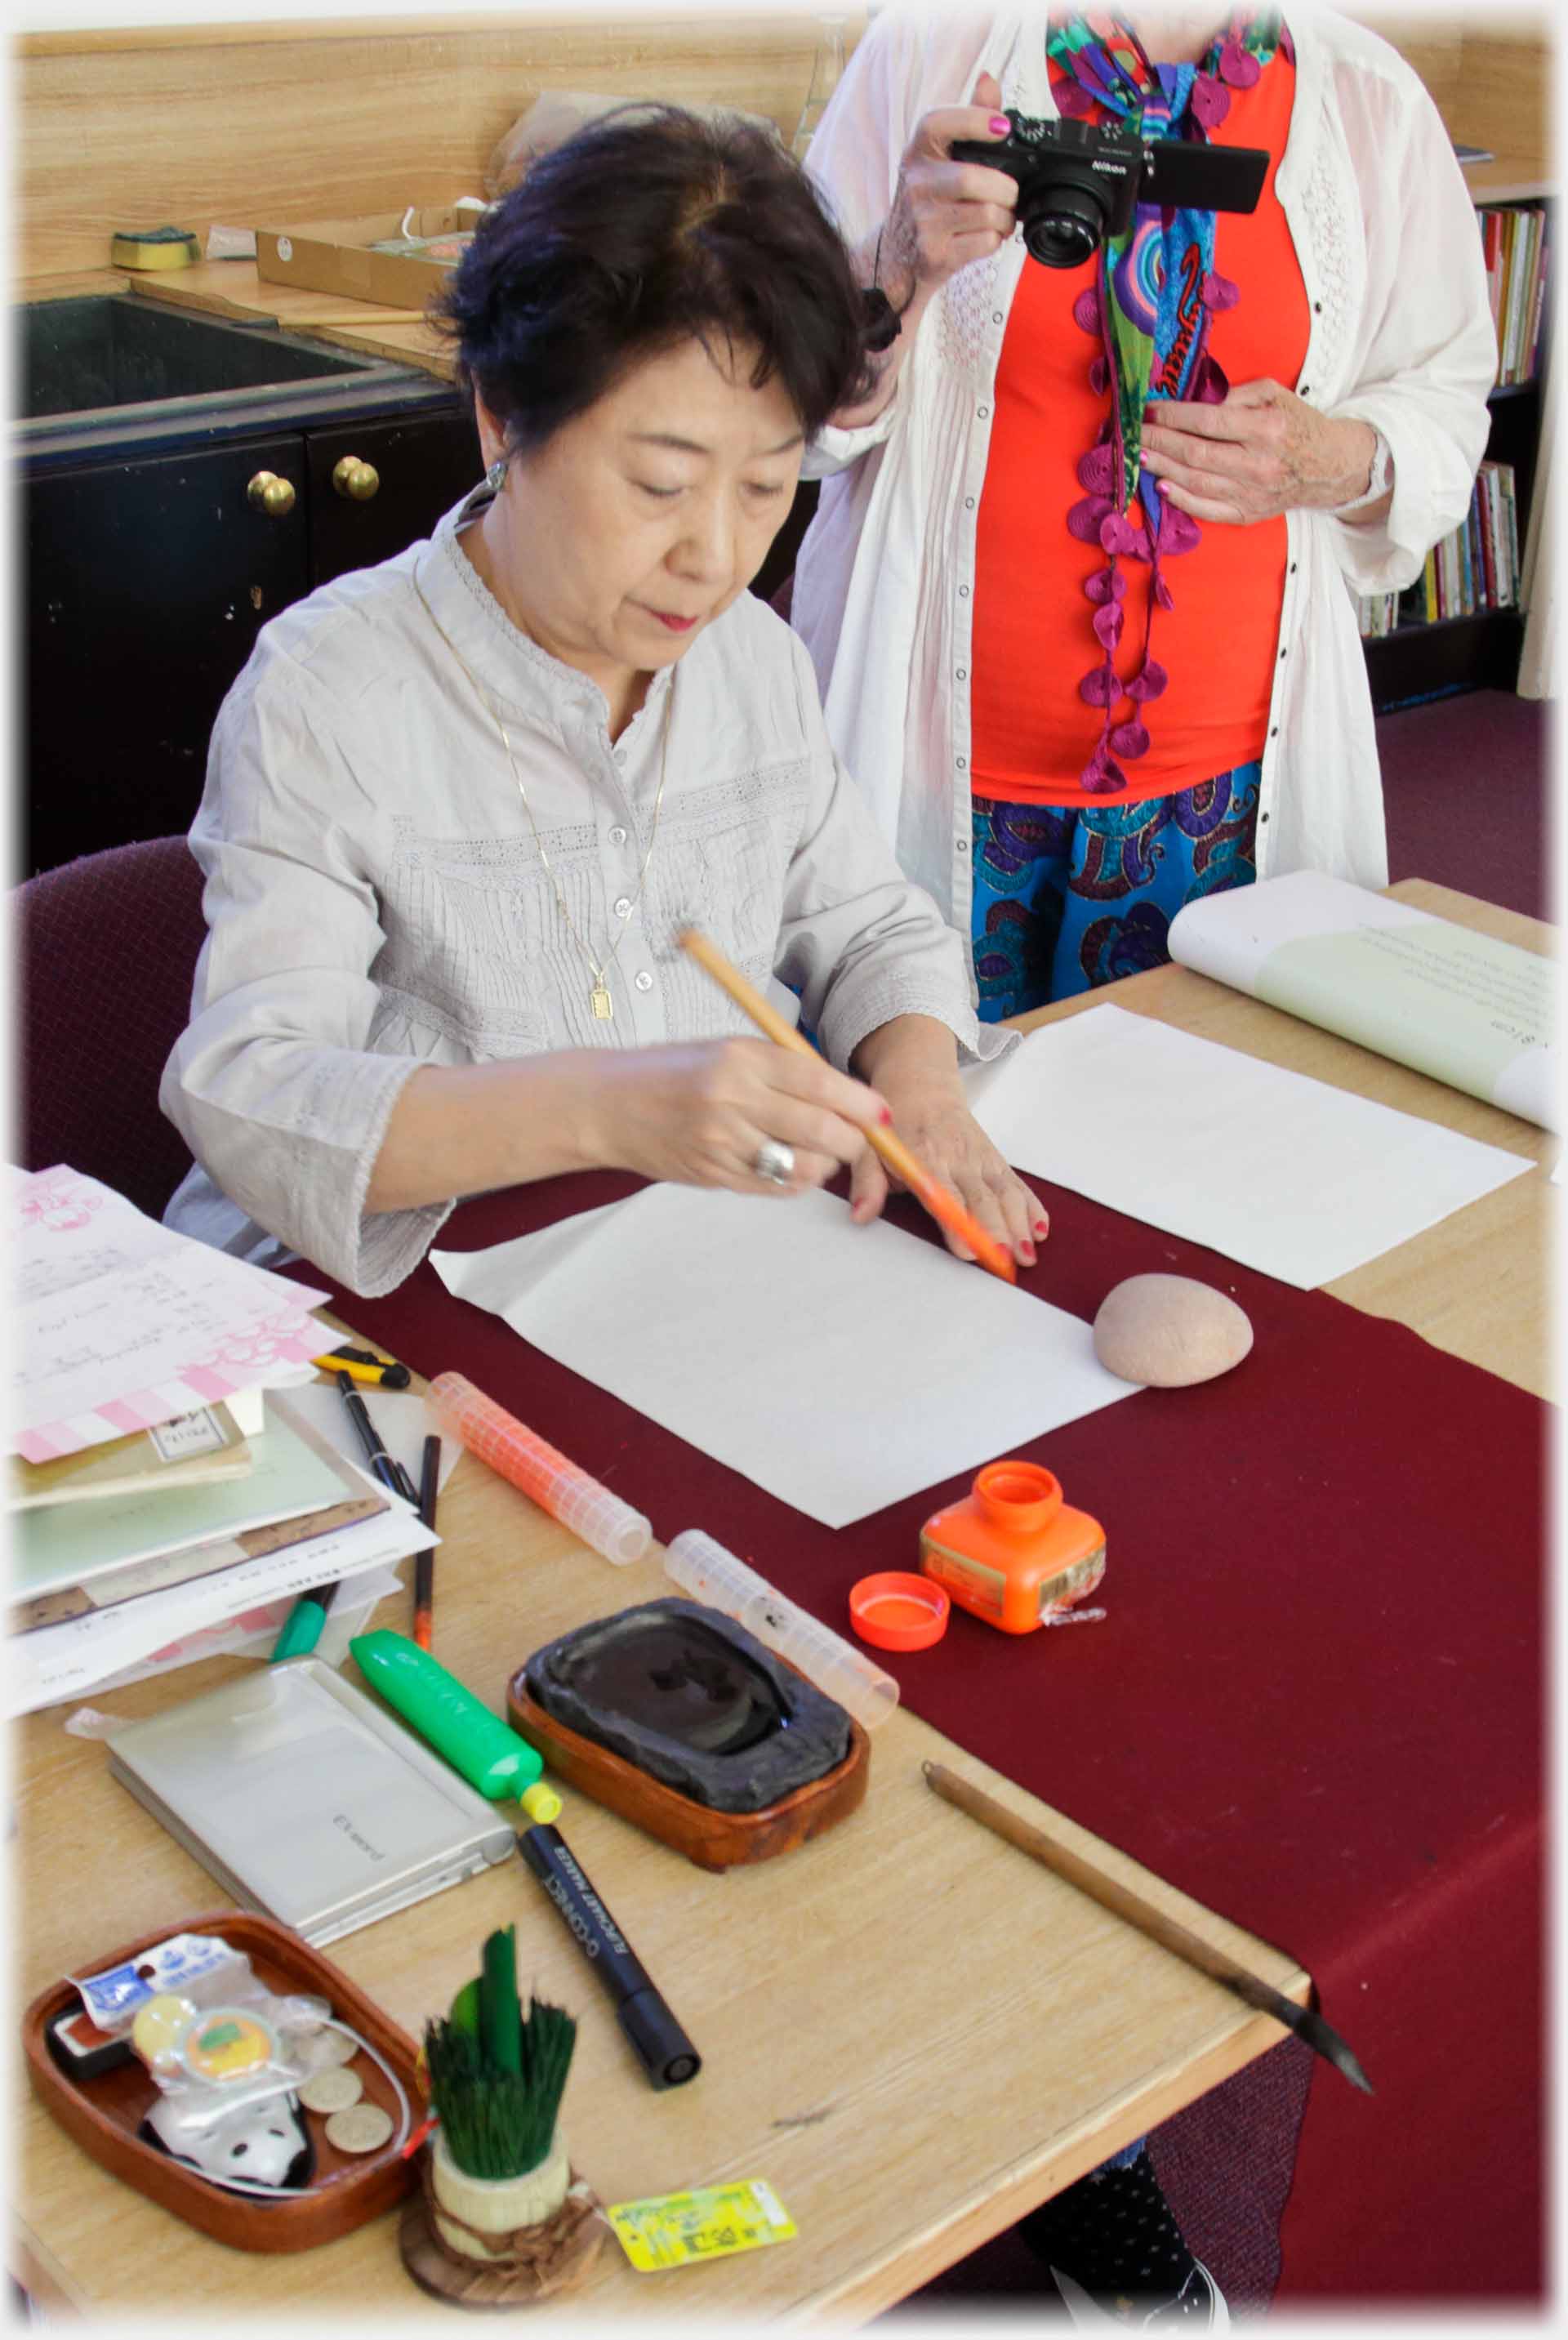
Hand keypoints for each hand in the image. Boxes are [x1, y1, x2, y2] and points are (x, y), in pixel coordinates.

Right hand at [592, 1037, 888, 1196]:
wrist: (607, 1105)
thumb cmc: (673, 1071)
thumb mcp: (726, 1050)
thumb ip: (781, 1069)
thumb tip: (844, 1096)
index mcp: (739, 1059)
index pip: (817, 1082)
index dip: (859, 1101)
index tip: (879, 1112)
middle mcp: (731, 1100)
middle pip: (819, 1129)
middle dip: (852, 1140)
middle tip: (857, 1137)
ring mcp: (721, 1142)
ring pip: (801, 1167)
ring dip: (824, 1164)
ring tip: (818, 1151)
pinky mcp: (713, 1175)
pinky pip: (774, 1187)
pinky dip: (794, 1181)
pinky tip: (789, 1165)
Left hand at [847, 1069, 1048, 1270]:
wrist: (920, 1086)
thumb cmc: (894, 1124)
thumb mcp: (868, 1147)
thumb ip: (866, 1183)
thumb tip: (861, 1215)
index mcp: (925, 1156)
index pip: (943, 1194)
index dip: (956, 1222)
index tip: (966, 1249)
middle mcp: (958, 1157)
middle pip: (982, 1199)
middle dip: (996, 1231)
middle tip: (1004, 1261)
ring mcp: (980, 1158)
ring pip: (1005, 1193)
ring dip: (1019, 1225)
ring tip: (1027, 1255)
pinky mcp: (994, 1159)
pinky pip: (1016, 1184)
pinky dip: (1031, 1205)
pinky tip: (1041, 1228)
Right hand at [876, 71, 1017, 309]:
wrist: (895, 259)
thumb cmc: (926, 202)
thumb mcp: (938, 159)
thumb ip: (968, 120)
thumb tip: (989, 81)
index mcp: (918, 153)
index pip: (937, 124)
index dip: (974, 120)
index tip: (1002, 128)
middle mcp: (916, 185)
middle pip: (972, 178)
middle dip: (1006, 188)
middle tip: (1010, 194)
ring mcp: (923, 223)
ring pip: (986, 213)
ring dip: (1006, 217)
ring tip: (1001, 217)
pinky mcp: (935, 255)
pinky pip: (985, 242)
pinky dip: (996, 240)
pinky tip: (987, 236)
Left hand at [1140, 380, 1379, 524]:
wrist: (1328, 465)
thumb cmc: (1296, 424)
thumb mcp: (1274, 395)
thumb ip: (1235, 395)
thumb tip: (1193, 400)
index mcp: (1266, 429)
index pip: (1209, 422)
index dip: (1174, 417)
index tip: (1150, 410)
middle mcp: (1258, 464)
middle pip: (1196, 453)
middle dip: (1159, 442)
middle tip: (1133, 433)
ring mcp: (1252, 493)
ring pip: (1197, 482)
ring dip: (1163, 468)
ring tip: (1140, 455)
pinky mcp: (1248, 514)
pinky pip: (1208, 510)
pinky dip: (1182, 499)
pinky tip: (1161, 486)